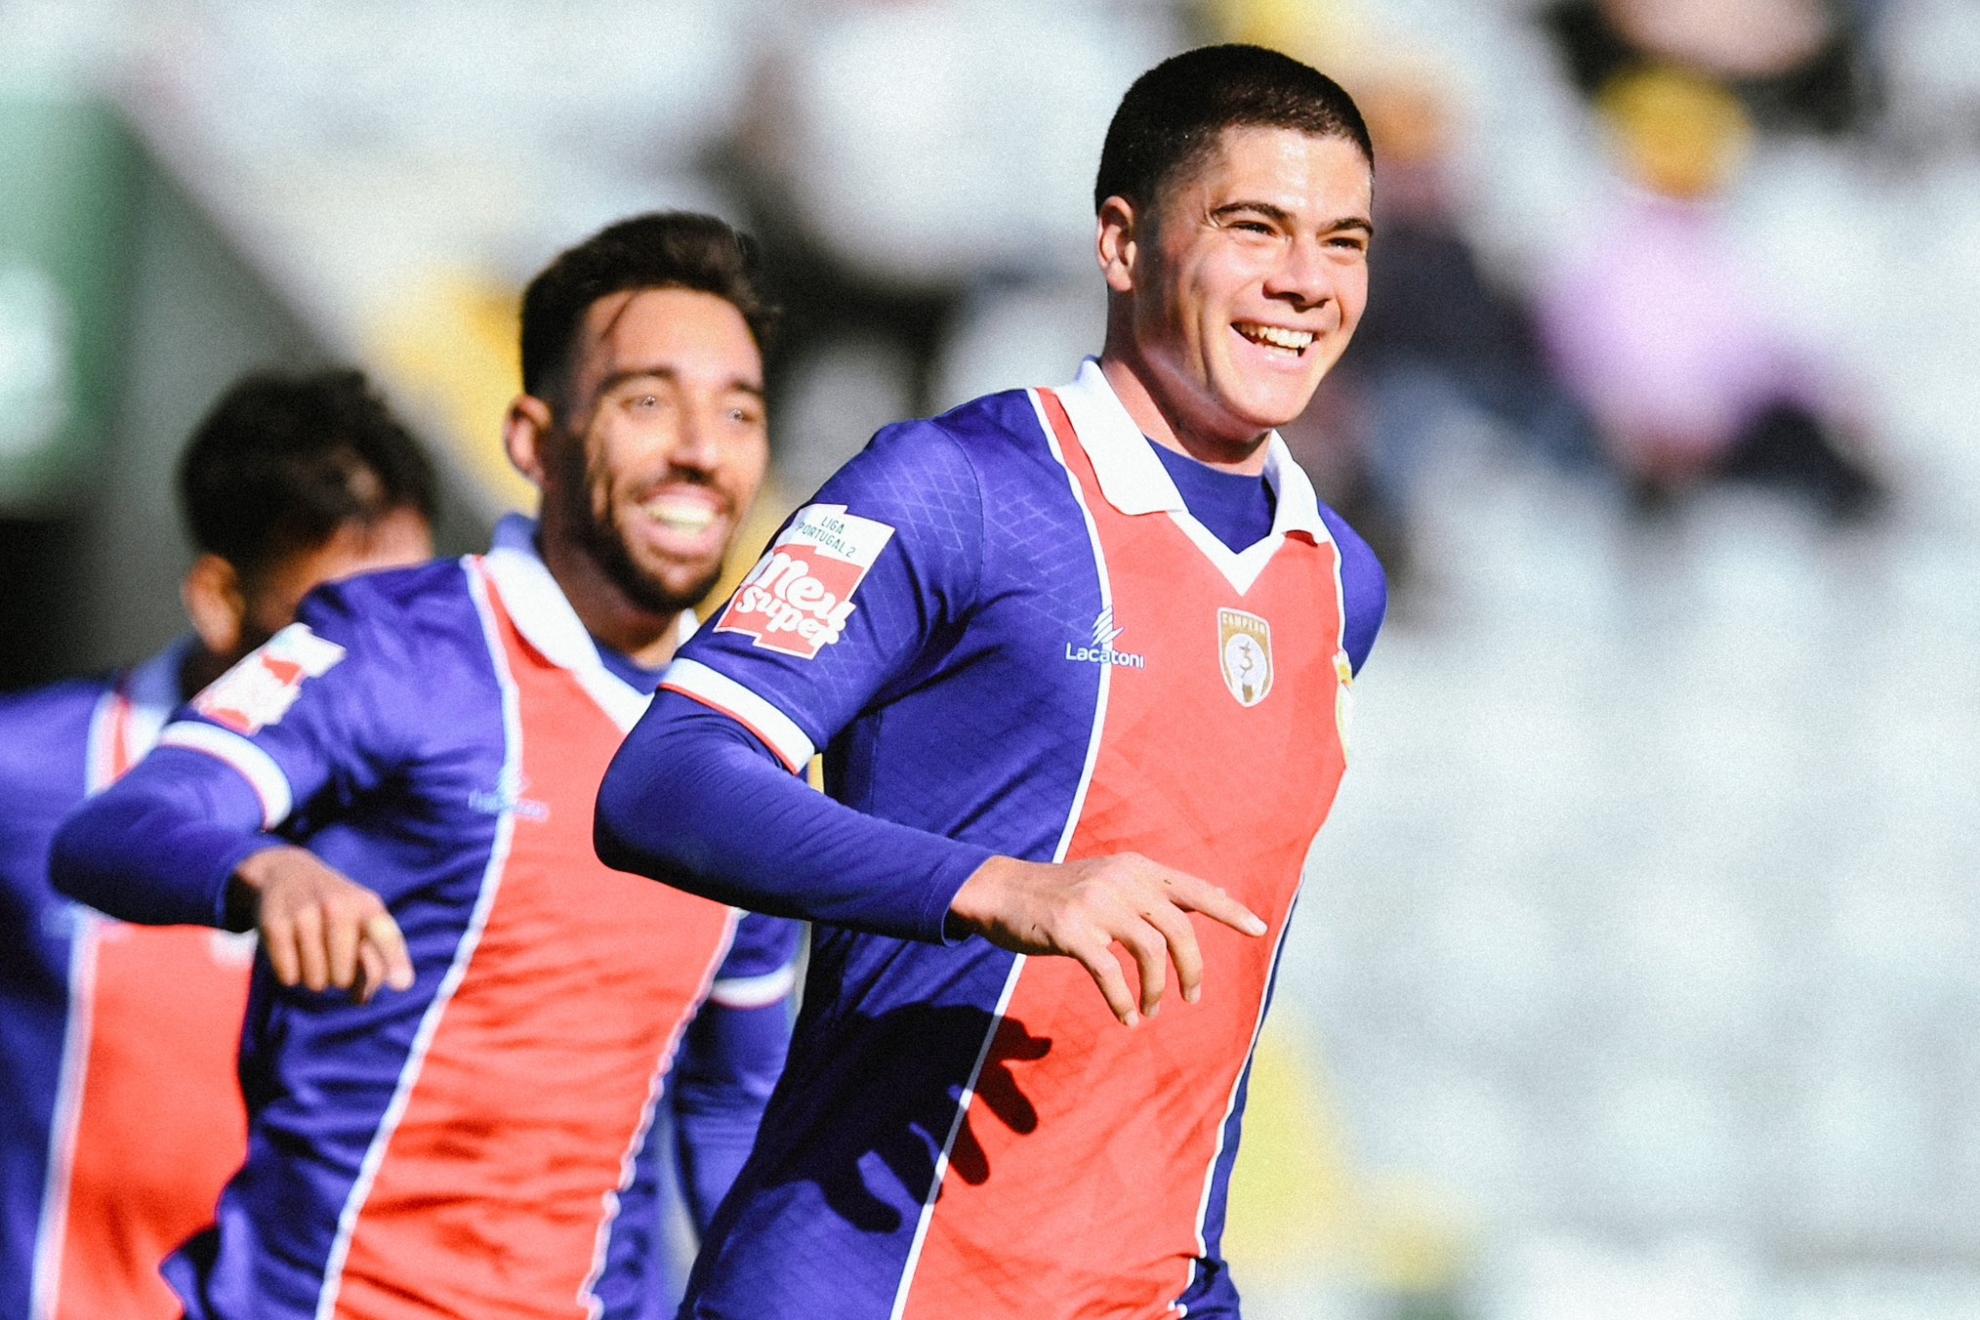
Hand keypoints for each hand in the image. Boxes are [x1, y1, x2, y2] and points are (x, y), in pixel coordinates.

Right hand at [231, 846, 414, 1003]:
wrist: (287, 873)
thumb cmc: (336, 910)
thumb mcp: (362, 924)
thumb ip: (374, 963)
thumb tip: (361, 1000)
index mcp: (368, 906)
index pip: (384, 935)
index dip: (394, 961)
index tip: (403, 985)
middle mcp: (338, 906)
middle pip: (344, 979)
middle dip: (339, 978)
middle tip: (332, 953)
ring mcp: (305, 914)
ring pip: (315, 982)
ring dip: (314, 978)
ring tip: (313, 949)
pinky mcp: (275, 926)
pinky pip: (289, 977)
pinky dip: (291, 974)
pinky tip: (292, 950)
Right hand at [946, 853, 1265, 1027]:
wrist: (1001, 892)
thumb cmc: (1062, 895)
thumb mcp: (1112, 880)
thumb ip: (1156, 890)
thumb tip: (1213, 895)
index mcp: (1136, 870)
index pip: (1194, 889)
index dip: (1230, 910)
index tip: (1260, 930)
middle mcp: (1122, 881)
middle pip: (1179, 929)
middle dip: (1192, 970)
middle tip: (1191, 999)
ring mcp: (1096, 904)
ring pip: (1151, 953)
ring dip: (1158, 990)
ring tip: (1149, 1011)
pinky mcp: (1071, 931)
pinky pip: (1111, 974)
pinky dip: (1123, 1001)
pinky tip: (1125, 1017)